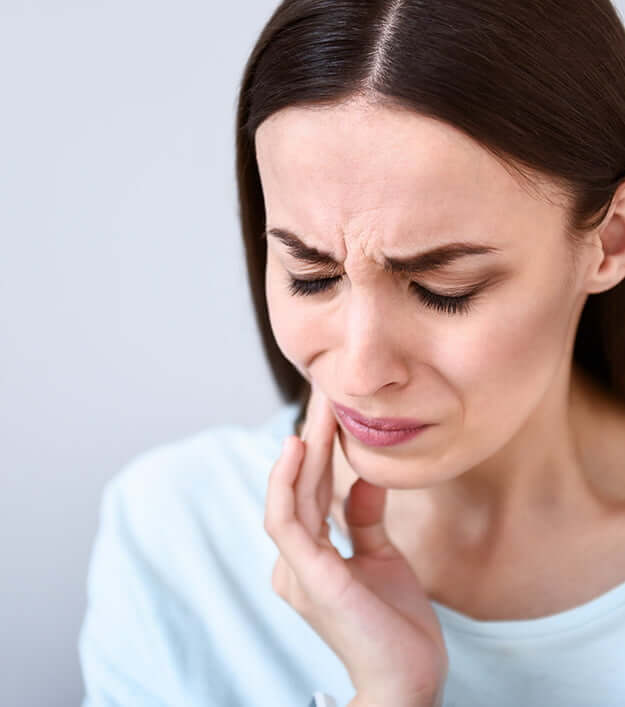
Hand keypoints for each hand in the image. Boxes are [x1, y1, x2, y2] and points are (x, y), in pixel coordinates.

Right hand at [264, 383, 447, 706]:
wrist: (408, 681)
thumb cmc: (393, 626)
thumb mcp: (381, 558)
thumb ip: (364, 520)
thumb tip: (363, 479)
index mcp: (310, 557)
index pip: (311, 492)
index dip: (320, 450)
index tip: (332, 410)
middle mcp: (295, 561)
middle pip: (300, 486)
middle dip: (312, 436)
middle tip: (322, 391)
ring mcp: (297, 570)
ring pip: (290, 496)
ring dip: (303, 449)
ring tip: (316, 409)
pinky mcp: (309, 578)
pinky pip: (287, 522)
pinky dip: (287, 483)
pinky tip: (300, 448)